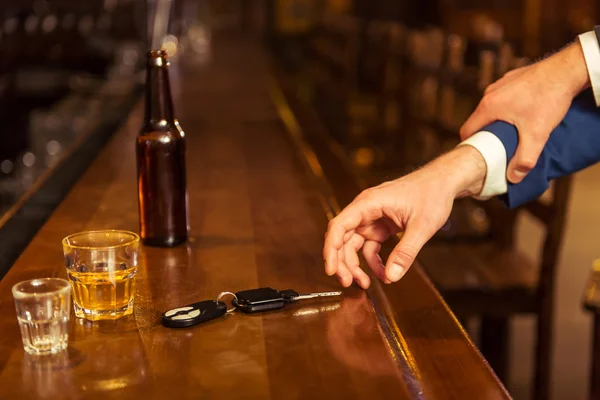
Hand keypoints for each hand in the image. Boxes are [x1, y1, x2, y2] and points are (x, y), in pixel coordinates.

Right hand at [323, 146, 485, 287]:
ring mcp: (372, 219)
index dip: (330, 249)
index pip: (339, 226)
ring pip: (354, 245)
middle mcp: (366, 211)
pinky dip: (374, 262)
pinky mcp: (381, 226)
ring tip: (365, 283)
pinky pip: (370, 246)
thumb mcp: (422, 226)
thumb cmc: (432, 193)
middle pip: (343, 238)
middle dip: (343, 262)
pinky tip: (384, 273)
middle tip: (349, 283)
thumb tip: (392, 276)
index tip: (330, 270)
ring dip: (356, 265)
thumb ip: (405, 252)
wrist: (444, 182)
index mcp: (369, 203)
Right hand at [460, 42, 589, 182]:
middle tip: (500, 147)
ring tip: (515, 130)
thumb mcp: (537, 134)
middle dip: (487, 134)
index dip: (470, 145)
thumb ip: (524, 158)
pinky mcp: (512, 78)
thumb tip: (514, 177)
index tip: (479, 155)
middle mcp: (490, 93)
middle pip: (479, 120)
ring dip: (498, 120)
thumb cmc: (549, 98)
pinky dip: (509, 107)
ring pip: (492, 108)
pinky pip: (503, 97)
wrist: (567, 69)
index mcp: (488, 106)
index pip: (467, 130)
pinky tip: (526, 111)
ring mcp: (501, 84)